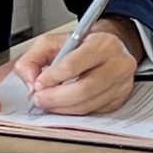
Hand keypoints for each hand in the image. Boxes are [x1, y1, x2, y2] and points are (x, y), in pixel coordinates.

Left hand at [0, 17, 141, 115]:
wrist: (109, 49)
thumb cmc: (82, 45)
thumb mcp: (54, 42)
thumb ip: (34, 58)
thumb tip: (30, 80)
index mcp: (102, 43)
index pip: (74, 65)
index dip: (52, 78)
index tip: (38, 84)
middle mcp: (117, 64)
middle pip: (83, 90)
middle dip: (55, 98)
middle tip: (39, 100)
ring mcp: (121, 84)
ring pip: (88, 104)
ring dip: (62, 108)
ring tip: (47, 103)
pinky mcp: (119, 99)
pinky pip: (93, 111)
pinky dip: (73, 111)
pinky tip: (63, 106)